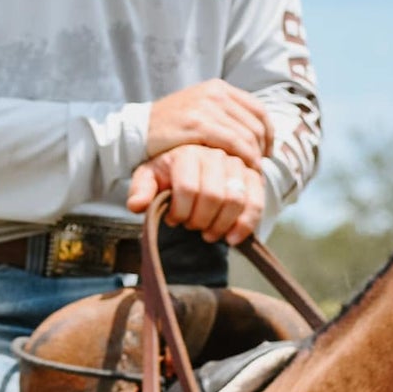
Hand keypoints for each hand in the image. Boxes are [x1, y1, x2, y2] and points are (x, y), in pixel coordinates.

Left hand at [127, 146, 264, 244]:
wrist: (198, 163)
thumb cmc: (172, 173)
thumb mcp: (151, 176)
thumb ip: (141, 188)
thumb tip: (136, 206)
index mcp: (187, 152)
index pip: (188, 188)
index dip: (180, 212)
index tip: (173, 220)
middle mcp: (215, 155)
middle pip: (213, 196)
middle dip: (200, 220)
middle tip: (192, 227)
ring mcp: (238, 165)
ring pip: (235, 201)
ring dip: (221, 226)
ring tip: (209, 234)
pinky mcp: (255, 178)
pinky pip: (256, 204)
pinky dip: (245, 226)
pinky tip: (232, 239)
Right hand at [145, 79, 272, 167]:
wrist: (138, 130)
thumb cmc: (172, 128)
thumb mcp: (201, 112)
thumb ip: (225, 117)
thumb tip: (256, 134)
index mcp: (219, 88)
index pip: (259, 110)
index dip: (269, 134)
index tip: (267, 153)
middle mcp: (215, 93)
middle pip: (256, 126)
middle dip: (261, 150)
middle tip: (257, 169)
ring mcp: (206, 107)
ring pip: (248, 136)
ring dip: (253, 159)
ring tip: (250, 174)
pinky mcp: (197, 124)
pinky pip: (233, 143)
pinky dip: (243, 159)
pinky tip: (240, 172)